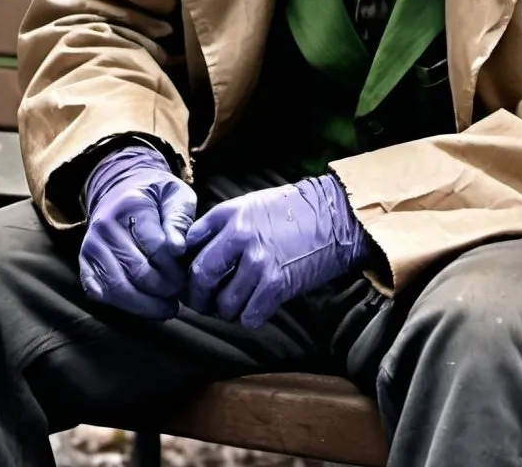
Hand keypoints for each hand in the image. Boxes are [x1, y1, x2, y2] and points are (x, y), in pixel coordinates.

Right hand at [79, 144, 195, 319]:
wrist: (121, 191)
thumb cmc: (156, 196)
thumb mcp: (176, 195)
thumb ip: (180, 218)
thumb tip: (178, 249)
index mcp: (131, 204)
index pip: (156, 245)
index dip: (175, 265)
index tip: (188, 272)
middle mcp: (105, 226)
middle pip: (136, 270)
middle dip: (164, 287)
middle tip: (180, 290)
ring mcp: (91, 247)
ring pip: (117, 288)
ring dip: (146, 304)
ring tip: (169, 307)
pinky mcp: (85, 264)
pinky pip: (101, 294)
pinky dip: (125, 306)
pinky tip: (147, 307)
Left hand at [184, 174, 368, 328]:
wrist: (334, 216)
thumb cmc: (293, 210)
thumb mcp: (252, 205)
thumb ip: (223, 225)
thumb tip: (197, 252)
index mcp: (229, 213)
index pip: (190, 244)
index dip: (186, 265)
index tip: (192, 277)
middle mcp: (239, 236)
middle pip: (200, 276)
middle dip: (198, 296)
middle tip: (203, 303)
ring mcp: (258, 261)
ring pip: (224, 303)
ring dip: (226, 312)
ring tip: (234, 307)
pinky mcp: (277, 285)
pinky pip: (249, 316)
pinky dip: (249, 317)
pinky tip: (256, 308)